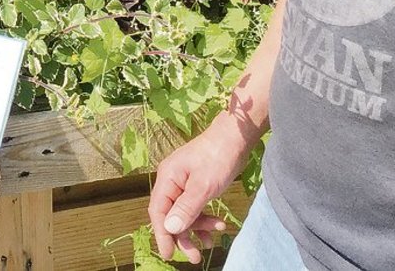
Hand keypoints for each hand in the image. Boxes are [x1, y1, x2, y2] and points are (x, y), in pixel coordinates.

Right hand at [147, 113, 254, 262]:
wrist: (235, 137)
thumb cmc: (218, 157)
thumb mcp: (204, 185)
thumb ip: (186, 208)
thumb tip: (170, 228)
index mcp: (168, 178)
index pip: (158, 211)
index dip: (162, 234)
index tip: (169, 255)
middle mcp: (172, 181)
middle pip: (170, 215)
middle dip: (182, 236)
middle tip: (195, 257)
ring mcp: (184, 184)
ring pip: (184, 214)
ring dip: (196, 229)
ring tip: (212, 240)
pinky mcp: (196, 186)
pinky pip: (195, 208)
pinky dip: (204, 219)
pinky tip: (218, 225)